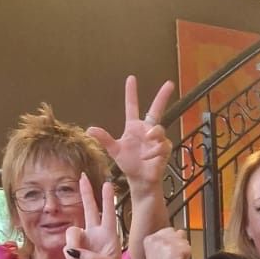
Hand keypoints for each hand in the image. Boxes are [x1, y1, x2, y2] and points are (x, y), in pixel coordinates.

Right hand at [64, 176, 141, 258]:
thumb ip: (91, 257)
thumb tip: (74, 251)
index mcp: (109, 234)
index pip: (108, 212)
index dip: (107, 198)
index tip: (108, 182)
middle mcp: (96, 233)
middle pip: (89, 209)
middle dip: (85, 193)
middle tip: (82, 177)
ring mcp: (84, 241)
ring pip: (71, 232)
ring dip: (73, 244)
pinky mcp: (75, 251)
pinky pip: (66, 249)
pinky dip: (71, 258)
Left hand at [87, 76, 173, 194]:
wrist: (140, 180)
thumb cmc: (128, 164)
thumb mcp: (114, 150)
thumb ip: (104, 139)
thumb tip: (90, 129)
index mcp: (133, 127)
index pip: (132, 106)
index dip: (131, 93)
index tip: (131, 79)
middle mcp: (146, 129)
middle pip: (156, 109)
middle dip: (163, 96)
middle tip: (169, 83)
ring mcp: (157, 138)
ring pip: (159, 130)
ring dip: (153, 137)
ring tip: (146, 149)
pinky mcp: (164, 148)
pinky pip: (162, 144)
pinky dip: (154, 151)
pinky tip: (148, 157)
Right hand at [143, 226, 191, 258]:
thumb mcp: (158, 253)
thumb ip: (167, 240)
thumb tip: (180, 231)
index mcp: (149, 239)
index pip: (168, 230)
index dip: (171, 242)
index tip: (165, 255)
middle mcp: (156, 240)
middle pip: (177, 233)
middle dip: (178, 245)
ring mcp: (165, 245)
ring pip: (184, 241)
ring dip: (183, 251)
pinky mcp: (175, 252)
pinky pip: (188, 248)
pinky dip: (187, 257)